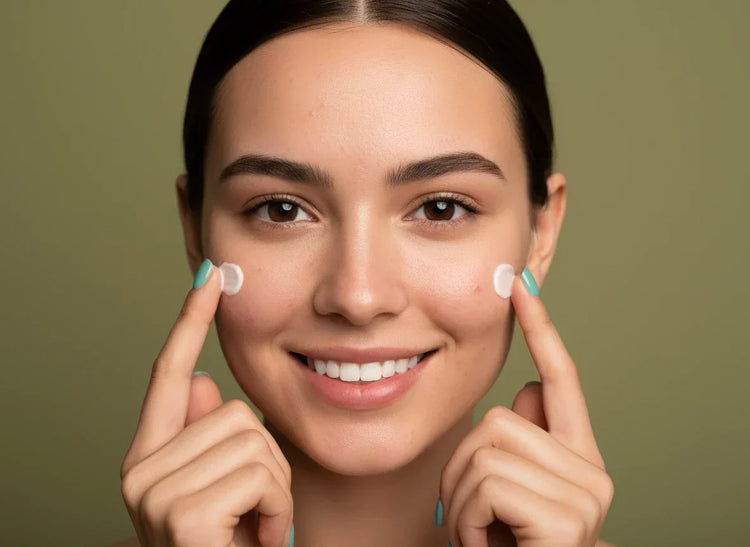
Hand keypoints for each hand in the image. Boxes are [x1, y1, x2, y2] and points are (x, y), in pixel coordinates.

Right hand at [119, 261, 293, 546]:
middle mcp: (139, 470)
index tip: (211, 276)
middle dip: (265, 460)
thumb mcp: (226, 491)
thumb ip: (204, 436)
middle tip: (256, 510)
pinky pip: (259, 472)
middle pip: (231, 409)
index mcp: (150, 458)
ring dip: (274, 488)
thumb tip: (198, 381)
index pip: (167, 372)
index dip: (191, 321)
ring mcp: (154, 492)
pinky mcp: (180, 514)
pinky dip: (276, 508)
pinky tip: (258, 539)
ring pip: (252, 438)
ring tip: (255, 527)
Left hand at [440, 269, 613, 546]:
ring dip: (462, 498)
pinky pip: (488, 484)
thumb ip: (524, 443)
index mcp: (574, 457)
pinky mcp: (567, 519)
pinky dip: (468, 519)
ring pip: (486, 449)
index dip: (541, 330)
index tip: (521, 285)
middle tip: (475, 516)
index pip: (562, 379)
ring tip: (482, 534)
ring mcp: (585, 495)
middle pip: (498, 419)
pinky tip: (486, 545)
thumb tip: (531, 391)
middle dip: (464, 468)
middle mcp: (592, 470)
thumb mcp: (502, 494)